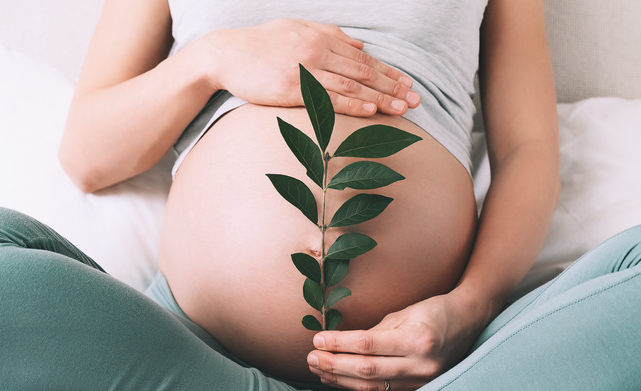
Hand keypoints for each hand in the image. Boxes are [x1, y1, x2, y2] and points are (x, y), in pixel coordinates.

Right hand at [193, 18, 419, 116]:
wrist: (225, 54)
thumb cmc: (260, 44)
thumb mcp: (296, 29)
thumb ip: (329, 35)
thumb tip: (359, 45)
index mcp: (321, 38)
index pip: (363, 58)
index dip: (388, 72)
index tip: (408, 84)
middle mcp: (317, 51)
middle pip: (363, 71)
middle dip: (392, 87)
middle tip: (415, 100)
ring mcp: (305, 69)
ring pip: (351, 85)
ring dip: (379, 97)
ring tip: (402, 108)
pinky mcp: (292, 87)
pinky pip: (328, 97)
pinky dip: (352, 103)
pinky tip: (370, 110)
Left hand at [307, 292, 491, 390]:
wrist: (467, 323)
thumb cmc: (433, 312)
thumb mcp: (404, 314)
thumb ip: (375, 332)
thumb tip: (341, 343)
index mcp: (417, 340)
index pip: (368, 345)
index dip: (339, 344)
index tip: (318, 339)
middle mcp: (421, 365)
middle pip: (367, 370)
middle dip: (334, 364)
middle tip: (311, 357)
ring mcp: (421, 382)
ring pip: (371, 386)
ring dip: (340, 378)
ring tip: (318, 368)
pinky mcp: (418, 390)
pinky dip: (356, 388)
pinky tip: (338, 380)